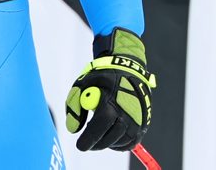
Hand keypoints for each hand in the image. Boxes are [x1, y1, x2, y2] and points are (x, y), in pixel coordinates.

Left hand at [65, 27, 154, 151]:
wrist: (128, 69)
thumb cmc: (102, 78)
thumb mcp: (82, 85)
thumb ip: (74, 106)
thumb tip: (72, 129)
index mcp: (110, 103)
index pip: (98, 128)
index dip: (88, 139)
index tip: (79, 146)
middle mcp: (126, 113)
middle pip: (109, 138)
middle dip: (96, 143)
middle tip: (87, 143)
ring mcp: (137, 120)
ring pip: (120, 142)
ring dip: (107, 142)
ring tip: (100, 133)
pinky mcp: (143, 124)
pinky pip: (130, 142)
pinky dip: (119, 143)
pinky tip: (111, 136)